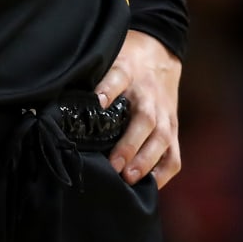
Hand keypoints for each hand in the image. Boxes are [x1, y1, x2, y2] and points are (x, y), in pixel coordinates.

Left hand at [95, 29, 182, 187]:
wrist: (160, 54)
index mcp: (130, 74)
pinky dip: (164, 172)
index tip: (98, 101)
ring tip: (129, 178)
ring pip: (162, 138)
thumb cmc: (128, 63)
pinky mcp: (173, 130)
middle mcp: (149, 96)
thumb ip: (93, 78)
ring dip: (147, 160)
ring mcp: (165, 115)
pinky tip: (149, 186)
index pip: (119, 77)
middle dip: (130, 144)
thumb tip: (68, 101)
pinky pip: (174, 155)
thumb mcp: (109, 59)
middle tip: (114, 165)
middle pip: (145, 119)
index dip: (108, 88)